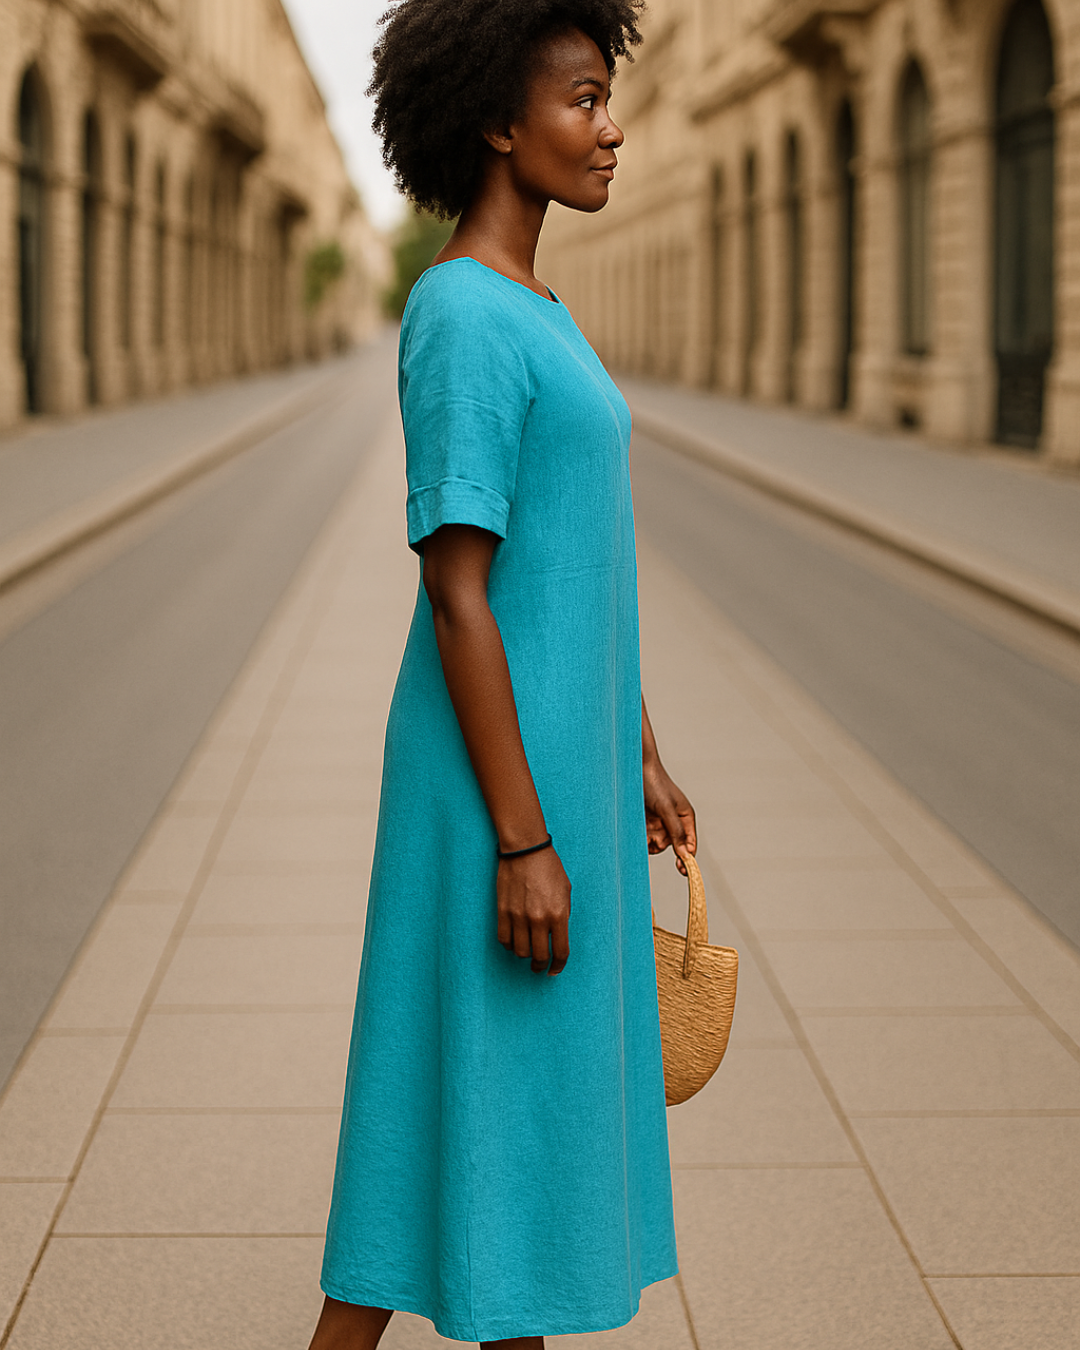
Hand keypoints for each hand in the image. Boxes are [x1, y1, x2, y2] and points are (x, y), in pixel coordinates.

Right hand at [496, 846, 570, 974]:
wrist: (525, 850)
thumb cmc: (549, 868)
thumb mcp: (566, 892)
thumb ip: (563, 916)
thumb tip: (557, 936)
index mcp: (558, 914)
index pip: (560, 951)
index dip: (558, 965)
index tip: (555, 970)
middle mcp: (539, 919)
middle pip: (539, 956)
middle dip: (541, 966)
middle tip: (540, 967)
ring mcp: (519, 916)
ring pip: (520, 951)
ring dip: (525, 955)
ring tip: (527, 951)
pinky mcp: (503, 911)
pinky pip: (504, 939)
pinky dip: (509, 945)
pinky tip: (514, 941)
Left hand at [643, 757, 696, 875]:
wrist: (633, 768)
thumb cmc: (654, 783)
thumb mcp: (666, 808)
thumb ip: (676, 831)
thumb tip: (685, 854)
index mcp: (685, 817)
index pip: (689, 843)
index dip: (687, 857)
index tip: (682, 870)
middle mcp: (673, 821)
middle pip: (671, 846)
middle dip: (660, 844)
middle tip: (651, 838)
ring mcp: (658, 822)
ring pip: (656, 843)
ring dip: (648, 840)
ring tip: (642, 827)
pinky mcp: (644, 822)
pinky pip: (644, 837)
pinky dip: (640, 836)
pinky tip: (636, 826)